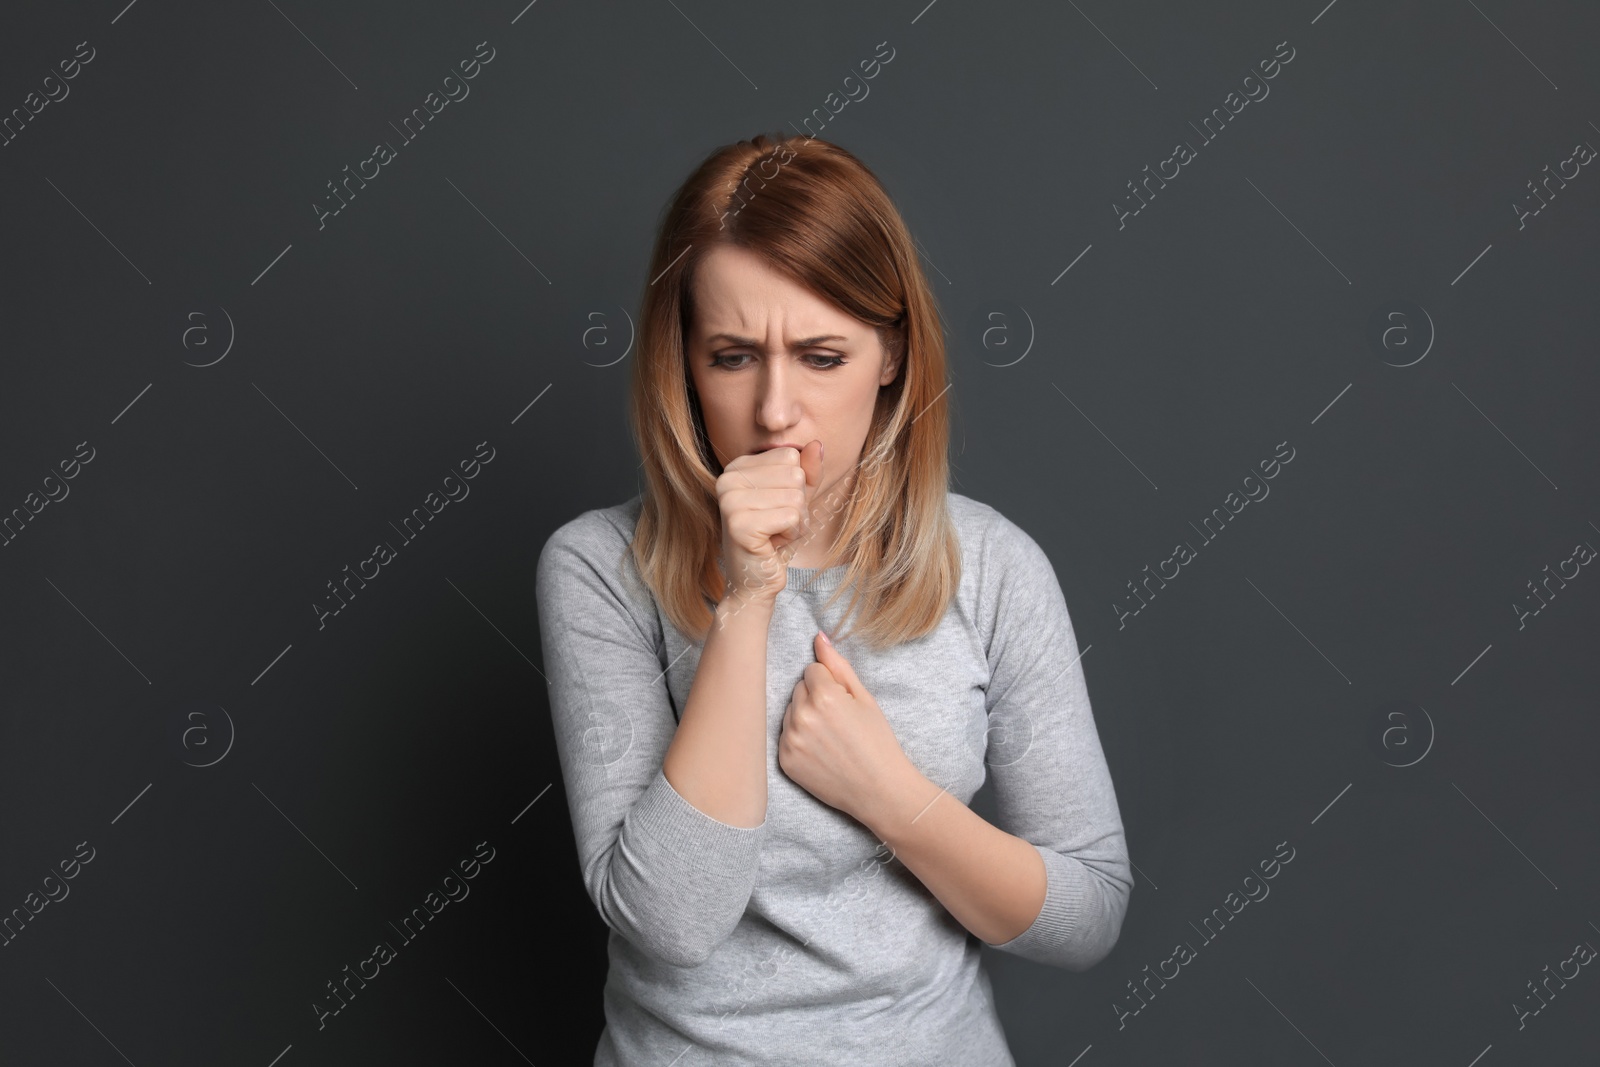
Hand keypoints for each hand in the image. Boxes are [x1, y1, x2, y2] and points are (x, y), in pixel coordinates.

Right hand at [714, 441, 824, 605]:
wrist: (755, 581)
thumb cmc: (776, 538)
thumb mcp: (797, 499)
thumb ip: (807, 471)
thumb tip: (817, 444)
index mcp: (737, 466)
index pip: (790, 456)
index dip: (795, 486)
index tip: (776, 508)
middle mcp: (728, 478)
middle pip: (795, 475)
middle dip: (798, 506)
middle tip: (777, 525)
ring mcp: (730, 501)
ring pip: (796, 497)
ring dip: (796, 522)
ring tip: (775, 535)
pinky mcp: (739, 524)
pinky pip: (791, 517)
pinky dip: (792, 535)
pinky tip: (773, 545)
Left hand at [778, 630, 912, 822]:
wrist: (879, 790)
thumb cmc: (878, 742)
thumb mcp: (865, 698)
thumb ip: (838, 666)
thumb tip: (818, 636)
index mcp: (823, 695)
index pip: (812, 670)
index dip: (831, 685)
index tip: (845, 704)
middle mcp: (801, 716)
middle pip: (798, 689)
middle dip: (815, 698)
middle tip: (839, 722)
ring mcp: (790, 740)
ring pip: (790, 712)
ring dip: (805, 718)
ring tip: (830, 738)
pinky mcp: (785, 761)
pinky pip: (785, 736)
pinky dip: (799, 740)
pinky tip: (821, 752)